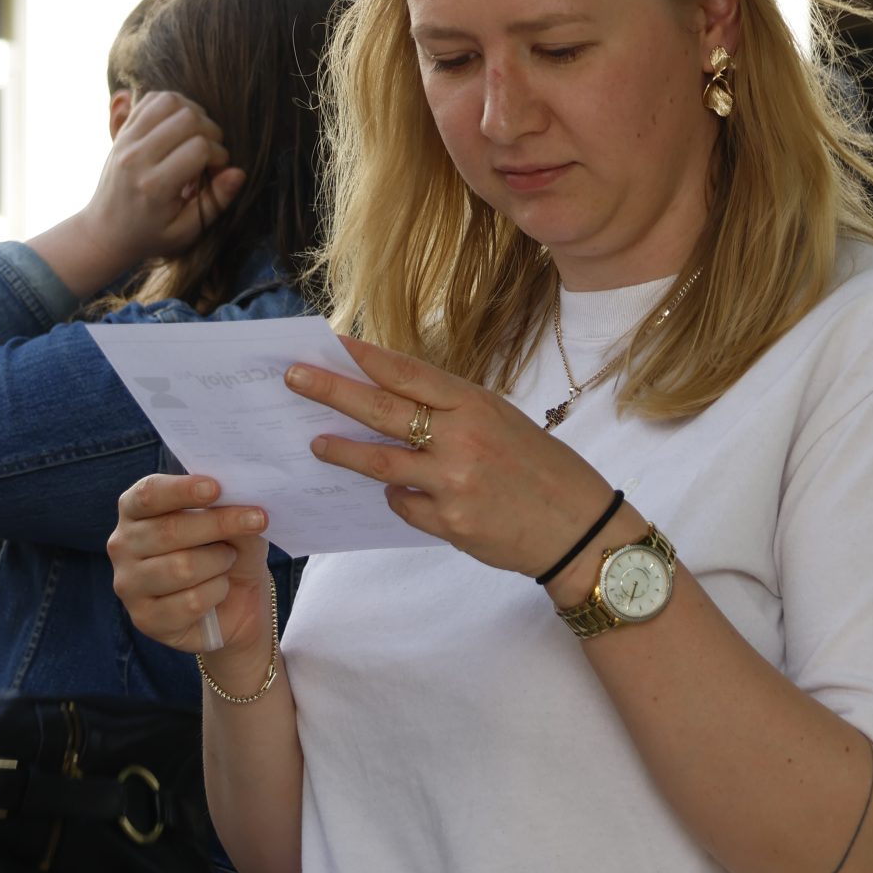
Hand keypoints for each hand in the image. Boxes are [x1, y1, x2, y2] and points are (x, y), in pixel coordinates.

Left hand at [41, 92, 243, 297]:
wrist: (105, 231)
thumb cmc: (151, 235)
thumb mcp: (186, 232)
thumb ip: (215, 202)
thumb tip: (238, 172)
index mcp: (154, 186)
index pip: (200, 148)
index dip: (220, 155)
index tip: (217, 171)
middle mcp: (137, 158)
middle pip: (188, 118)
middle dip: (211, 131)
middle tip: (210, 153)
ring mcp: (126, 140)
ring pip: (170, 101)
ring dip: (193, 113)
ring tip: (196, 136)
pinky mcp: (122, 131)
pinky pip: (152, 99)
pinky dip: (172, 105)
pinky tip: (179, 127)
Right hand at [107, 474, 275, 671]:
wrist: (237, 606)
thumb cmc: (228, 551)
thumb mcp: (237, 525)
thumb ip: (231, 509)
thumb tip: (237, 498)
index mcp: (135, 510)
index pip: (149, 494)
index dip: (182, 490)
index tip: (216, 488)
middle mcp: (123, 544)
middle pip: (169, 529)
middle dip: (219, 524)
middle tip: (256, 521)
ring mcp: (129, 584)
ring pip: (181, 568)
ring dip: (219, 562)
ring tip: (228, 560)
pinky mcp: (145, 619)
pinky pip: (190, 602)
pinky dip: (217, 592)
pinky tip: (219, 589)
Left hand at [283, 335, 618, 590]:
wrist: (578, 529)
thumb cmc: (542, 467)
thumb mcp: (503, 420)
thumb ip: (451, 410)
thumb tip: (394, 395)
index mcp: (476, 405)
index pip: (408, 373)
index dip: (365, 356)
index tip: (330, 343)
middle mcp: (461, 439)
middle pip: (381, 409)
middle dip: (331, 391)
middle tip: (294, 378)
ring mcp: (452, 483)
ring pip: (379, 463)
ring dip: (342, 450)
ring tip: (316, 443)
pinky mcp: (449, 523)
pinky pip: (404, 505)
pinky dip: (397, 496)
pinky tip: (398, 492)